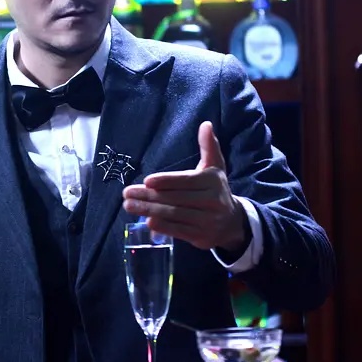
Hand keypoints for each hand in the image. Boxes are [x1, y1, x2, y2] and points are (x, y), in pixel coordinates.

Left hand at [122, 121, 245, 252]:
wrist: (233, 222)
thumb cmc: (216, 190)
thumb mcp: (215, 167)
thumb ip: (208, 146)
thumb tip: (206, 124)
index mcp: (212, 181)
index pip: (185, 181)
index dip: (166, 181)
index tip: (147, 181)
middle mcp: (212, 201)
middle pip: (175, 198)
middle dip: (148, 196)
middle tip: (127, 193)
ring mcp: (207, 221)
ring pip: (174, 214)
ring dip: (149, 211)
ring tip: (129, 205)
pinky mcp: (201, 237)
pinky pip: (178, 231)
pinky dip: (162, 227)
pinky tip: (146, 221)